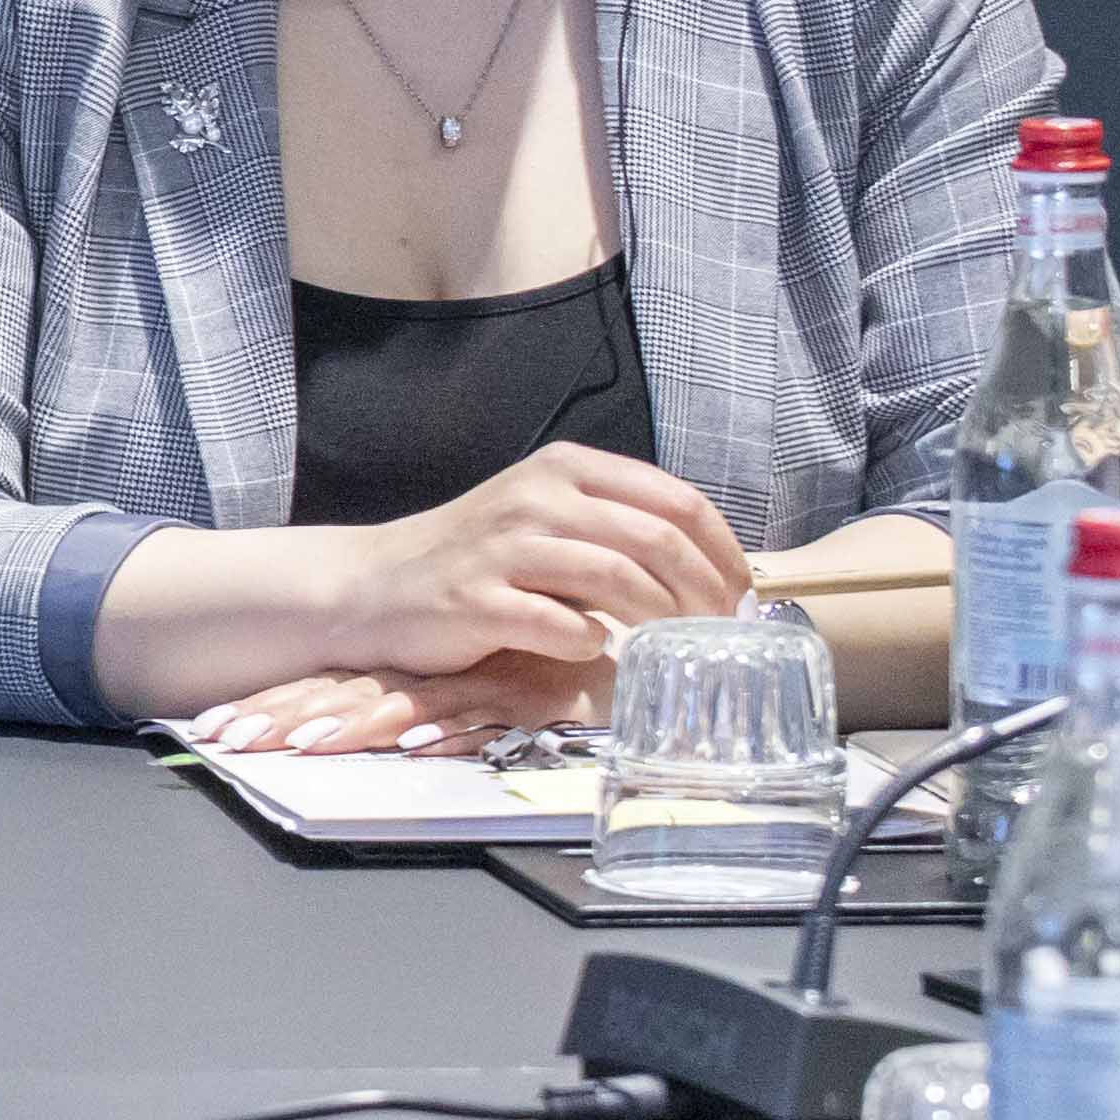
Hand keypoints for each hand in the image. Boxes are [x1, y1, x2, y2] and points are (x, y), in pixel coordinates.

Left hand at [184, 654, 612, 756]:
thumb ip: (439, 712)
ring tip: (291, 745)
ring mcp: (474, 686)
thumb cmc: (552, 672)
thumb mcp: (477, 694)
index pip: (330, 689)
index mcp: (416, 673)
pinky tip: (408, 744)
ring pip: (396, 706)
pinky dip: (442, 731)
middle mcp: (436, 676)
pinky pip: (475, 718)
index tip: (214, 730)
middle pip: (344, 696)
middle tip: (222, 738)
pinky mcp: (521, 699)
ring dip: (345, 726)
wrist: (626, 650)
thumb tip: (384, 739)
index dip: (273, 707)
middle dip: (280, 717)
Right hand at [315, 443, 753, 689]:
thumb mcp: (547, 518)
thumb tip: (711, 572)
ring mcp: (505, 547)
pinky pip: (561, 626)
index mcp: (564, 468)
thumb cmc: (478, 558)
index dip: (724, 551)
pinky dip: (593, 645)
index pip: (677, 500)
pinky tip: (594, 651)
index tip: (744, 595)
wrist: (375, 586)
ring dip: (661, 621)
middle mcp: (537, 497)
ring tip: (674, 648)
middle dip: (705, 592)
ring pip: (618, 578)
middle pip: (657, 539)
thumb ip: (616, 528)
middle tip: (721, 632)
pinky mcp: (478, 601)